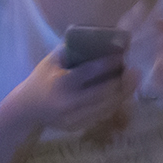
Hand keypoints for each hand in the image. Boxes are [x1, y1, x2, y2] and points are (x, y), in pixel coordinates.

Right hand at [0, 43, 130, 140]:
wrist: (27, 110)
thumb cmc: (41, 79)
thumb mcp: (51, 60)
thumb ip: (71, 48)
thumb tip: (96, 35)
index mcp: (61, 83)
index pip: (90, 72)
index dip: (109, 63)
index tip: (123, 54)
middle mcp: (68, 103)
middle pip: (103, 93)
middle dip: (122, 81)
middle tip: (135, 69)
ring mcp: (73, 118)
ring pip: (105, 107)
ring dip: (122, 94)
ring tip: (134, 80)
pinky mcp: (78, 128)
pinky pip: (101, 116)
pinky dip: (114, 104)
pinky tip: (123, 94)